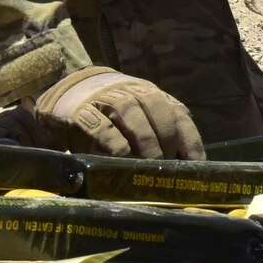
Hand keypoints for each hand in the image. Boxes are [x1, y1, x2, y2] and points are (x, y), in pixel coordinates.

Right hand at [27, 66, 205, 160]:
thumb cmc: (111, 117)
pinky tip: (121, 155)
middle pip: (156, 106)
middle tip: (167, 164)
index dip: (189, 139)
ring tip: (149, 162)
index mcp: (151, 95)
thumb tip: (184, 170)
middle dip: (166, 136)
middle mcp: (131, 92)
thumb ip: (159, 137)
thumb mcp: (138, 122)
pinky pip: (98, 123)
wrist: (66, 94)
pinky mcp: (80, 111)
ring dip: (144, 137)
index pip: (178, 112)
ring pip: (129, 110)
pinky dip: (112, 139)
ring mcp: (105, 98)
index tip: (196, 165)